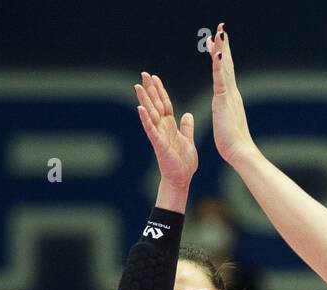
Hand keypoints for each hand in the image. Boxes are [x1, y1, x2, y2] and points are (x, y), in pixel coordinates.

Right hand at [133, 72, 196, 188]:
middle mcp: (162, 128)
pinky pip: (150, 130)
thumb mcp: (188, 140)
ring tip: (137, 86)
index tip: (155, 78)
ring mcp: (159, 135)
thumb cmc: (183, 162)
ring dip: (144, 100)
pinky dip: (145, 119)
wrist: (181, 179)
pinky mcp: (158, 144)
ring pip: (150, 114)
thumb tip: (187, 114)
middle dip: (150, 89)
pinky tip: (140, 109)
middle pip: (155, 104)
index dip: (160, 90)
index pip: (164, 103)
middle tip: (143, 74)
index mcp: (170, 125)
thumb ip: (187, 127)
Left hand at [207, 23, 257, 166]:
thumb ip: (226, 117)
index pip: (225, 74)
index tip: (219, 45)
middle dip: (223, 46)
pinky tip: (218, 50)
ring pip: (224, 66)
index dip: (222, 58)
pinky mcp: (224, 99)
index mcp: (230, 99)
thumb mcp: (226, 126)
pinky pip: (220, 76)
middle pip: (227, 65)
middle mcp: (232, 93)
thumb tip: (226, 119)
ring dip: (222, 48)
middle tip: (220, 29)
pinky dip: (219, 62)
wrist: (241, 152)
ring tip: (219, 31)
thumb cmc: (233, 145)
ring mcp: (229, 94)